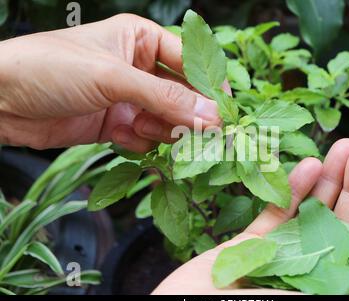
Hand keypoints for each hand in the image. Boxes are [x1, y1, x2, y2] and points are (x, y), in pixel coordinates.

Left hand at [0, 14, 222, 151]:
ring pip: (167, 120)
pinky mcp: (117, 124)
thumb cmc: (51, 68)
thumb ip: (165, 99)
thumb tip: (212, 117)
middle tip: (202, 136)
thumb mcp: (113, 78)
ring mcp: (129, 98)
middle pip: (183, 95)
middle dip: (189, 116)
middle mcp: (140, 68)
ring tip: (142, 127)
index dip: (210, 85)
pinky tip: (120, 135)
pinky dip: (139, 141)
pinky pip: (146, 137)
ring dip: (162, 130)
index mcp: (142, 40)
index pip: (190, 61)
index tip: (225, 111)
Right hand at [152, 139, 348, 294]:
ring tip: (340, 148)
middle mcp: (310, 272)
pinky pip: (274, 216)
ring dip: (326, 180)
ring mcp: (280, 258)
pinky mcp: (250, 247)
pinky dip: (290, 191)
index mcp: (329, 288)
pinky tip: (306, 166)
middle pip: (339, 225)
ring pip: (309, 214)